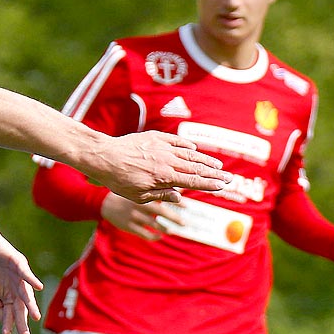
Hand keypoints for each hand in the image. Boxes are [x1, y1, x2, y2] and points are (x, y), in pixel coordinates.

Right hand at [0, 233, 42, 333]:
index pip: (10, 314)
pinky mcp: (19, 265)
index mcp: (8, 297)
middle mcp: (16, 289)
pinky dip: (32, 280)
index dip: (8, 324)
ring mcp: (19, 278)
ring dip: (31, 305)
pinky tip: (38, 287)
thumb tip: (4, 322)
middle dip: (22, 321)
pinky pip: (27, 274)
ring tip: (35, 317)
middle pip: (20, 308)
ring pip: (26, 294)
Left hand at [91, 131, 229, 203]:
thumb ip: (161, 195)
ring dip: (205, 160)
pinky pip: (177, 142)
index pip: (193, 181)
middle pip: (196, 168)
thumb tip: (179, 196)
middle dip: (214, 173)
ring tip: (217, 165)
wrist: (104, 156)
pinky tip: (194, 150)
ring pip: (190, 154)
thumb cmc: (118, 180)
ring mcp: (163, 147)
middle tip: (228, 177)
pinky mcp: (156, 137)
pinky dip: (187, 146)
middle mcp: (167, 161)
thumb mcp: (138, 195)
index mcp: (164, 177)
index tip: (222, 185)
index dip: (209, 184)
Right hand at [100, 193, 185, 240]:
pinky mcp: (128, 226)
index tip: (186, 206)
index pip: (164, 197)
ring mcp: (134, 216)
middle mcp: (140, 204)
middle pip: (161, 212)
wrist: (105, 203)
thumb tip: (179, 188)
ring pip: (153, 224)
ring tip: (173, 231)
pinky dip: (153, 236)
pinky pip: (143, 233)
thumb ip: (158, 190)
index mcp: (144, 194)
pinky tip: (159, 236)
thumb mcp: (141, 189)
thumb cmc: (127, 194)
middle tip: (185, 223)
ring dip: (165, 228)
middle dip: (174, 218)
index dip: (176, 202)